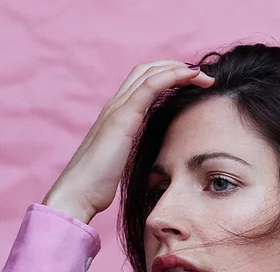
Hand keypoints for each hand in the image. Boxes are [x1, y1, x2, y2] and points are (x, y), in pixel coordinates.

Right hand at [42, 60, 215, 223]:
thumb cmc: (95, 187)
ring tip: (203, 77)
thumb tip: (149, 157)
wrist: (76, 194)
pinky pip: (151, 86)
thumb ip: (131, 152)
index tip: (191, 86)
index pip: (141, 82)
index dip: (166, 77)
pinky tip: (192, 76)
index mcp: (114, 115)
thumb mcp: (119, 163)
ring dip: (180, 69)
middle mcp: (114, 106)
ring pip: (151, 72)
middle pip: (147, 70)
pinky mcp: (123, 118)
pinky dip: (173, 76)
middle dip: (176, 68)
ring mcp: (117, 109)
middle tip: (202, 78)